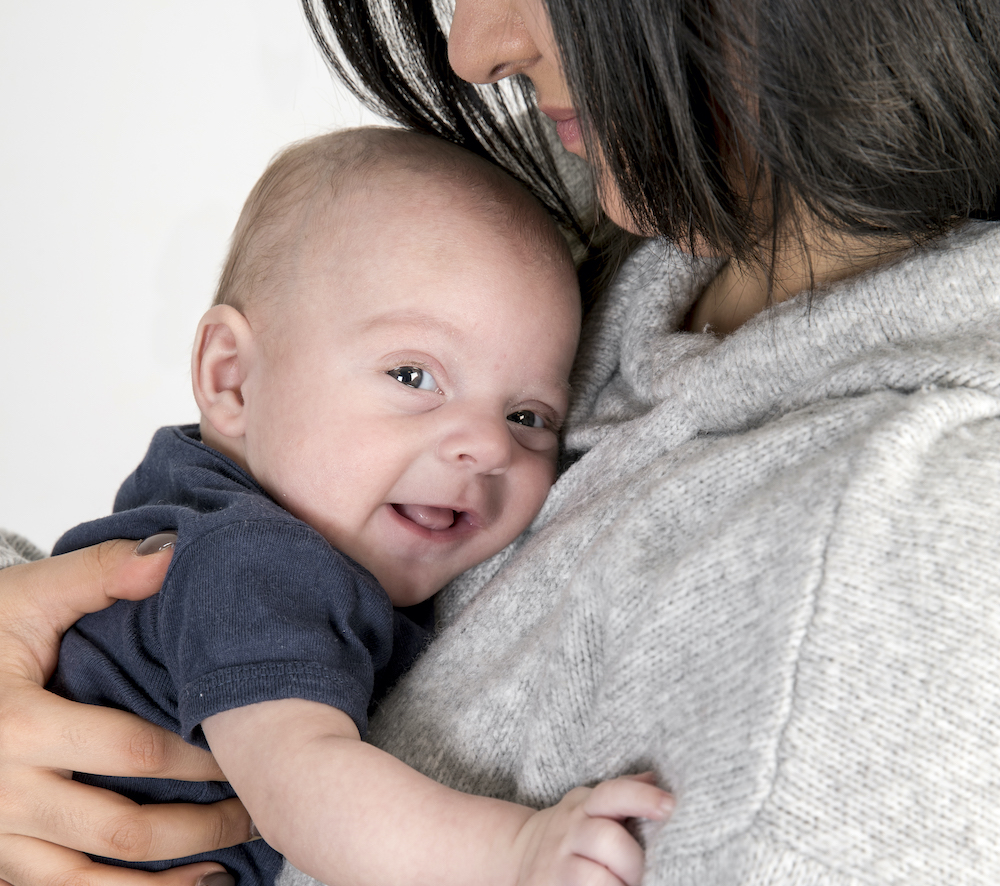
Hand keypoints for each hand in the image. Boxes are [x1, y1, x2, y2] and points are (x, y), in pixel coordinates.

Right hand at [0, 538, 254, 885]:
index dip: (202, 760)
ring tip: (225, 867)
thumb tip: (172, 557)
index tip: (252, 751)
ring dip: (164, 884)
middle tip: (257, 813)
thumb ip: (100, 573)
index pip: (134, 754)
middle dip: (201, 828)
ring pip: (88, 884)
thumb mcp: (27, 595)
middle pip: (122, 830)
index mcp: (16, 724)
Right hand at [513, 772, 672, 885]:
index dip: (642, 797)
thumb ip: (621, 794)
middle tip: (642, 877)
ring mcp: (557, 864)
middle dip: (634, 863)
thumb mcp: (589, 807)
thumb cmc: (570, 833)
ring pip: (596, 878)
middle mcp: (569, 831)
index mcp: (584, 806)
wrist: (516, 854)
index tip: (670, 805)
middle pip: (609, 840)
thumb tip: (655, 777)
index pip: (613, 794)